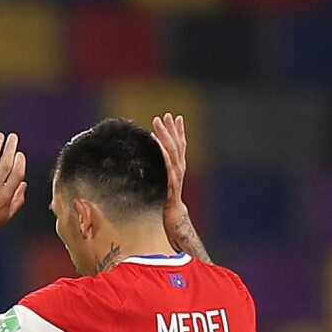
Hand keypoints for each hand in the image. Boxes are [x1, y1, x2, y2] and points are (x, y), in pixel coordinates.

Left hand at [0, 133, 26, 243]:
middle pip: (5, 165)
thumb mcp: (7, 215)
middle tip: (13, 137)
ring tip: (0, 136)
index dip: (20, 161)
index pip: (17, 174)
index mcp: (6, 196)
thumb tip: (24, 184)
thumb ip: (18, 199)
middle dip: (10, 149)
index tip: (19, 153)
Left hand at [150, 112, 190, 230]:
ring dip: (165, 136)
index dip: (179, 130)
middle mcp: (179, 168)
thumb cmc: (164, 198)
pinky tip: (158, 144)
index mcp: (178, 165)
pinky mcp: (170, 183)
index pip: (180, 144)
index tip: (175, 117)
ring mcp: (176, 175)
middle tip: (165, 115)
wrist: (171, 216)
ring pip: (172, 151)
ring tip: (158, 123)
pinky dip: (163, 154)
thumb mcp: (162, 180)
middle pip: (177, 144)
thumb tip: (151, 156)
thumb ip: (160, 168)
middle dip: (171, 129)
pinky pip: (167, 166)